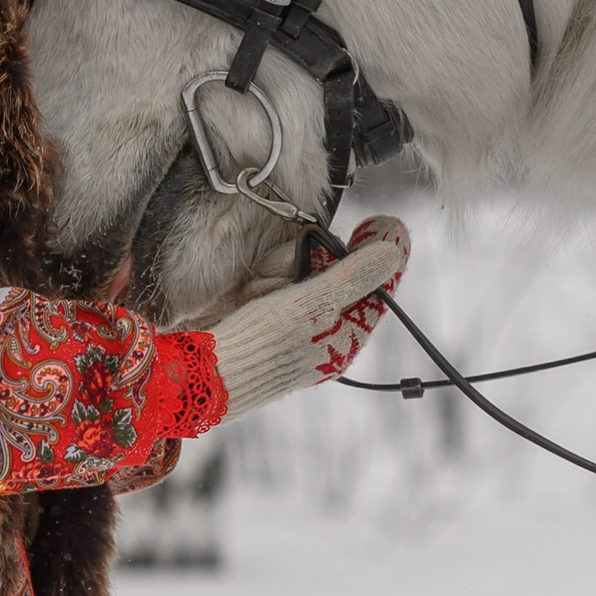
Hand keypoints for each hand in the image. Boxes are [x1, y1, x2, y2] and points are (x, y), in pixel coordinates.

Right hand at [208, 217, 409, 420]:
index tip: (383, 223)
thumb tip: (392, 254)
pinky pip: (280, 281)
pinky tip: (251, 292)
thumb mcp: (311, 306)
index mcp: (346, 339)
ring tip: (261, 291)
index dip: (385, 253)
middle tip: (300, 262)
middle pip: (340, 276)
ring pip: (307, 273)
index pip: (380, 288)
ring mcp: (296, 323)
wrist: (203, 372)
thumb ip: (351, 277)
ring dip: (283, 271)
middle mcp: (325, 333)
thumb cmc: (259, 346)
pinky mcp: (270, 314)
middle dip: (319, 262)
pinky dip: (269, 279)